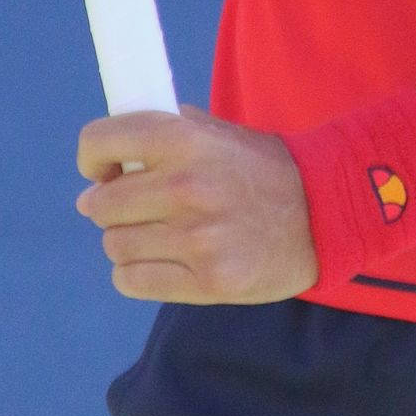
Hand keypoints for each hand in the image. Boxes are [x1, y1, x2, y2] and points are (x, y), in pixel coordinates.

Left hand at [75, 106, 317, 302]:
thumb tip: (111, 157)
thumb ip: (168, 133)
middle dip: (108, 205)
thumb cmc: (263, 167)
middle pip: (101, 205)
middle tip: (132, 205)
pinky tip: (161, 258)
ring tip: (155, 232)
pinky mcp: (208, 283)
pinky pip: (132, 281)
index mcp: (184, 139)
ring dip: (127, 240)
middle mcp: (185, 187)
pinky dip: (136, 272)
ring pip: (115, 245)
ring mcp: (196, 239)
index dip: (93, 158)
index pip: (99, 142)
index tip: (104, 169)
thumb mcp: (218, 132)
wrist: (323, 212)